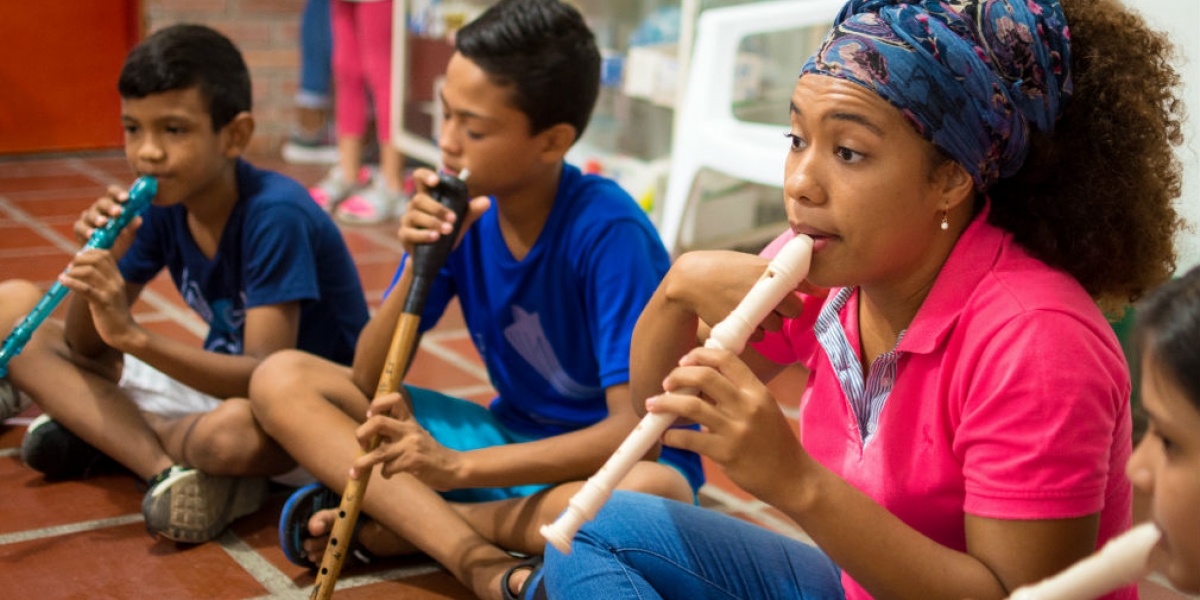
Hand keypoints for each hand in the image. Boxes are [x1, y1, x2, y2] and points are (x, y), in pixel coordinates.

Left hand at [59, 248, 141, 349]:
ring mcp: (110, 292)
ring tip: (65, 277)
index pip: (105, 254)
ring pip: (90, 271)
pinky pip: (85, 289)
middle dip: (79, 260)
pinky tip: (62, 281)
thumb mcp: (108, 294)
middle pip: (97, 259)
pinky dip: (71, 282)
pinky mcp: (103, 303)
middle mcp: (116, 282)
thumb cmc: (111, 314)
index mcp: (117, 278)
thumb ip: (98, 282)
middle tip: (69, 268)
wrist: (124, 333)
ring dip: (73, 271)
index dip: (88, 252)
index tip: (77, 259)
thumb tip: (78, 270)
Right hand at [75, 186, 142, 257]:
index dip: (118, 193)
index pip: (113, 193)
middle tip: (117, 212)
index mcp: (113, 205)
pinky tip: (92, 234)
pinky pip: (80, 226)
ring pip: (91, 214)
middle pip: (102, 203)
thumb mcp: (128, 235)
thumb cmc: (118, 241)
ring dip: (97, 218)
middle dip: (110, 207)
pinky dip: (86, 230)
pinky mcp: (79, 228)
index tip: (126, 198)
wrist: (106, 257)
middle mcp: (99, 209)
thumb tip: (139, 219)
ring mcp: (88, 217)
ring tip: (103, 222)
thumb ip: (132, 226)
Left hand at [350, 390, 464, 490]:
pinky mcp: (413, 462)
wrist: (454, 467)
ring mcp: (411, 445)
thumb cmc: (429, 453)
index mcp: (410, 420)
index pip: (394, 399)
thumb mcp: (415, 436)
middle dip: (361, 434)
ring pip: (378, 452)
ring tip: (355, 472)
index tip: (369, 415)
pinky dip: (385, 473)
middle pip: (377, 422)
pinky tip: (388, 474)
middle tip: (361, 444)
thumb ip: (394, 433)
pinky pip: (388, 468)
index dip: (377, 404)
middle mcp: (410, 429)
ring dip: (362, 463)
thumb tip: (367, 438)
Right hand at [397, 168, 489, 255]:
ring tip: (447, 230)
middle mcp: (414, 206)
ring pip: (415, 215)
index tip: (436, 180)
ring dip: (432, 222)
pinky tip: (435, 237)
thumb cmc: (445, 233)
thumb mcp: (460, 222)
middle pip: (419, 199)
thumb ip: (471, 211)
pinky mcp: (404, 236)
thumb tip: (487, 201)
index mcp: (427, 197)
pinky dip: (423, 234)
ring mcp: (407, 221)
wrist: (434, 257)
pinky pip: (409, 233)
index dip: (425, 175)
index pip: (420, 178)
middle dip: (437, 208)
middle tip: (453, 218)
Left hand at [648, 346, 808, 502]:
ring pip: (690, 406)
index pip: (725, 359)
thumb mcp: (762, 410)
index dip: (699, 355)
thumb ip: (733, 396)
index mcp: (757, 391)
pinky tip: (666, 436)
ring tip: (653, 405)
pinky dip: (672, 435)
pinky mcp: (726, 454)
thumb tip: (696, 384)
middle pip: (704, 376)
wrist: (793, 479)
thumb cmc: (774, 443)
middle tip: (666, 383)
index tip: (683, 361)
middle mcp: (747, 406)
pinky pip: (689, 439)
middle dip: (677, 376)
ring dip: (665, 403)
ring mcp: (736, 430)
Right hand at [668, 250, 817, 341]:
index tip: (793, 293)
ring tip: (748, 307)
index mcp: (771, 270)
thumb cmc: (725, 269)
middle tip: (765, 302)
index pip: (803, 285)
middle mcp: (765, 289)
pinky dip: (753, 330)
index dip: (801, 293)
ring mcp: (754, 308)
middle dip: (785, 309)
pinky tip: (739, 317)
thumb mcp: (755, 264)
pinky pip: (760, 336)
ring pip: (777, 325)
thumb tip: (822, 290)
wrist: (691, 280)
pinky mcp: (742, 324)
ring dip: (768, 321)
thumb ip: (786, 276)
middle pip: (795, 310)